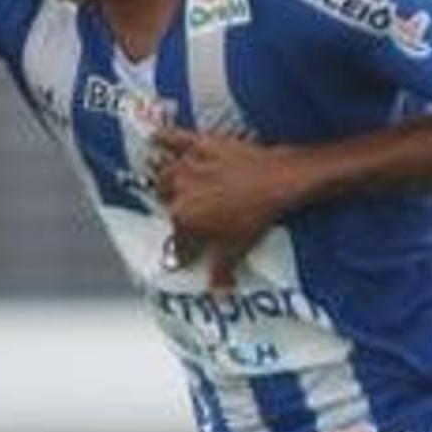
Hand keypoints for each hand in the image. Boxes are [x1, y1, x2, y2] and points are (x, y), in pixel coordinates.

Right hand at [148, 125, 304, 289]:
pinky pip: (173, 138)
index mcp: (184, 219)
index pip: (176, 241)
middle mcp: (178, 192)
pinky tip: (153, 137)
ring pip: (164, 173)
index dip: (183, 250)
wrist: (277, 180)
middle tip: (190, 214)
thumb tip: (217, 294)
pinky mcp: (200, 144)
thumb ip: (221, 271)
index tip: (188, 254)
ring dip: (166, 180)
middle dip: (174, 209)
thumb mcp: (238, 248)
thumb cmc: (256, 217)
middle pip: (166, 202)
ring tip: (172, 184)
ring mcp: (187, 166)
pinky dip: (162, 138)